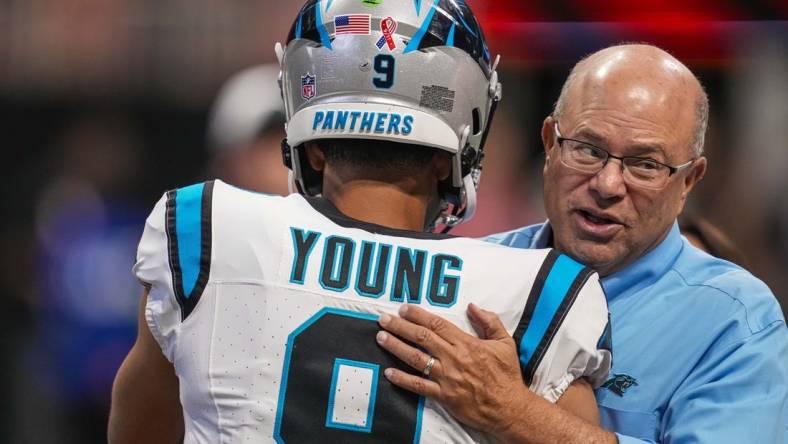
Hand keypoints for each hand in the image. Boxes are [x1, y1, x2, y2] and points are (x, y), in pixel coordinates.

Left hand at [376, 303, 529, 434]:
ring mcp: (447, 378)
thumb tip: (472, 306)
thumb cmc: (507, 376)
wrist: (509, 408)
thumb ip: (489, 321)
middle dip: (400, 326)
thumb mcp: (504, 342)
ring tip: (381, 338)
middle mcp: (454, 358)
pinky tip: (389, 372)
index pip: (437, 324)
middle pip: (421, 337)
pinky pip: (419, 386)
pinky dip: (402, 379)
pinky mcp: (444, 396)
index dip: (418, 315)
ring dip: (396, 347)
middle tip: (383, 319)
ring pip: (416, 358)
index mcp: (466, 343)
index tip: (404, 308)